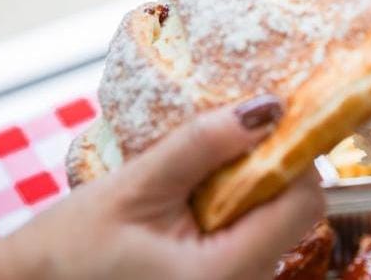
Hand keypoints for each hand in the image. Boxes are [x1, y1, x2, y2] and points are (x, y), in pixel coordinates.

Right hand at [0, 96, 323, 279]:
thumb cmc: (67, 253)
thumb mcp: (136, 185)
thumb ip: (204, 145)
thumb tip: (268, 107)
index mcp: (222, 275)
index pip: (304, 204)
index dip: (294, 156)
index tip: (269, 120)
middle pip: (292, 213)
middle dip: (270, 167)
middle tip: (231, 136)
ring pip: (272, 224)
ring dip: (250, 185)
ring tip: (206, 164)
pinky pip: (248, 238)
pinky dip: (234, 207)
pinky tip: (198, 193)